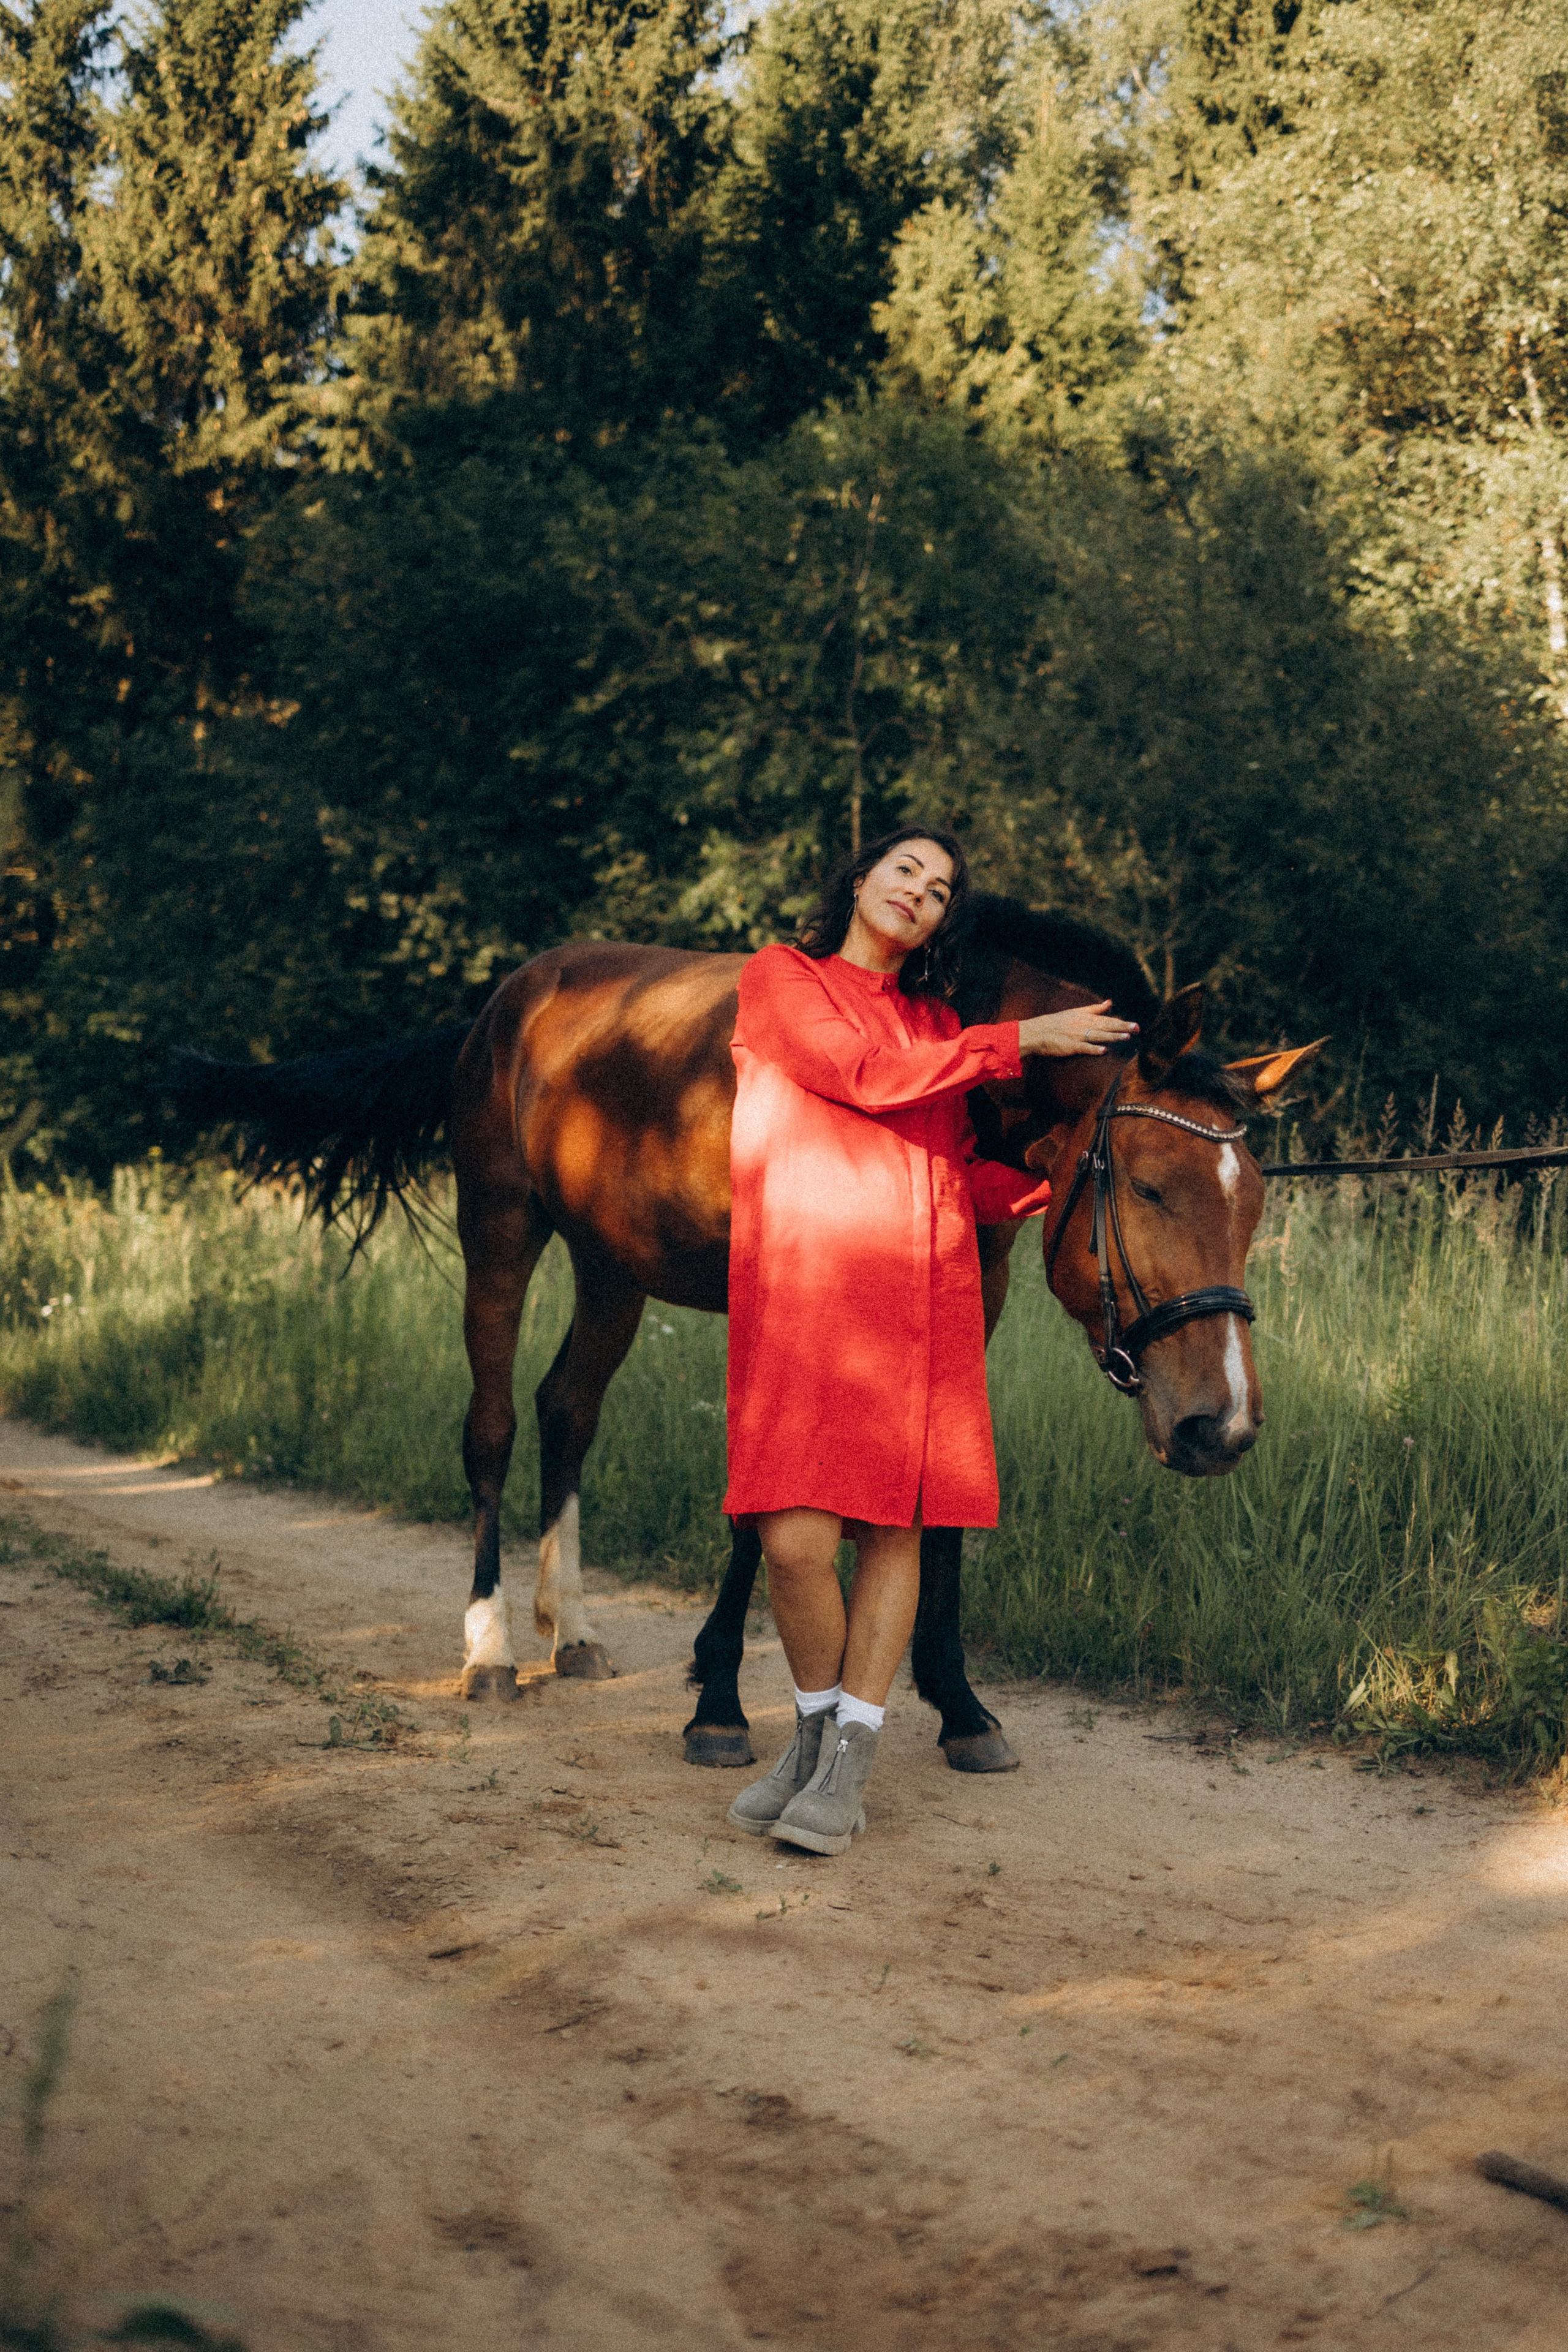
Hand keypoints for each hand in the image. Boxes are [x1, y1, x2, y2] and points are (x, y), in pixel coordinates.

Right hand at [1017, 1000, 1139, 1057]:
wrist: (1038, 1031)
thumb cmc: (1057, 1022)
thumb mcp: (1076, 1012)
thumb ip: (1095, 1008)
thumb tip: (1110, 1003)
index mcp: (1086, 1017)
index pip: (1108, 1020)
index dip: (1122, 1022)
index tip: (1136, 1025)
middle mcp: (1084, 1025)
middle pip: (1106, 1026)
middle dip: (1122, 1027)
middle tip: (1137, 1028)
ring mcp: (1077, 1036)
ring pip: (1098, 1035)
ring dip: (1112, 1036)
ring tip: (1126, 1037)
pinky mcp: (1070, 1046)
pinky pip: (1084, 1048)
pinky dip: (1093, 1049)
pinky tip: (1104, 1051)